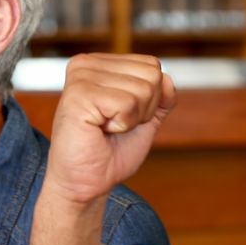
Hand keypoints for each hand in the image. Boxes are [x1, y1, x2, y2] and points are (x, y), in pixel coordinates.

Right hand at [44, 53, 175, 205]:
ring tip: (105, 127)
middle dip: (143, 109)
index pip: (152, 66)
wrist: (86, 181)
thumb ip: (159, 96)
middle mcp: (87, 64)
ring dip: (131, 118)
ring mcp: (80, 77)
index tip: (121, 116)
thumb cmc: (110, 152)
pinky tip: (99, 129)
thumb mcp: (144, 118)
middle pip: (151, 75)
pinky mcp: (78, 95)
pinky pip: (126, 104)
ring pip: (142, 89)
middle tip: (114, 124)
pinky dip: (121, 124)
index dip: (150, 100)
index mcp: (99, 64)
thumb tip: (167, 78)